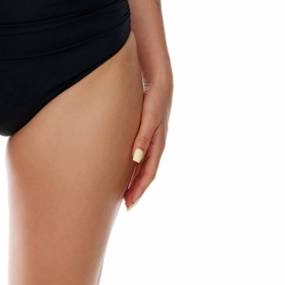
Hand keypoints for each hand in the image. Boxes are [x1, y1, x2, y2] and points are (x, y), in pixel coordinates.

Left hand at [125, 77, 171, 209]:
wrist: (160, 79)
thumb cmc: (154, 98)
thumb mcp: (149, 117)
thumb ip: (143, 137)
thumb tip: (136, 160)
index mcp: (158, 144)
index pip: (149, 173)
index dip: (139, 189)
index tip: (129, 203)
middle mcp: (156, 144)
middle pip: (147, 172)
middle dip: (137, 189)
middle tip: (126, 204)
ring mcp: (152, 138)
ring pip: (144, 164)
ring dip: (135, 178)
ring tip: (124, 190)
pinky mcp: (146, 130)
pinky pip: (141, 153)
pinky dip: (134, 164)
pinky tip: (126, 166)